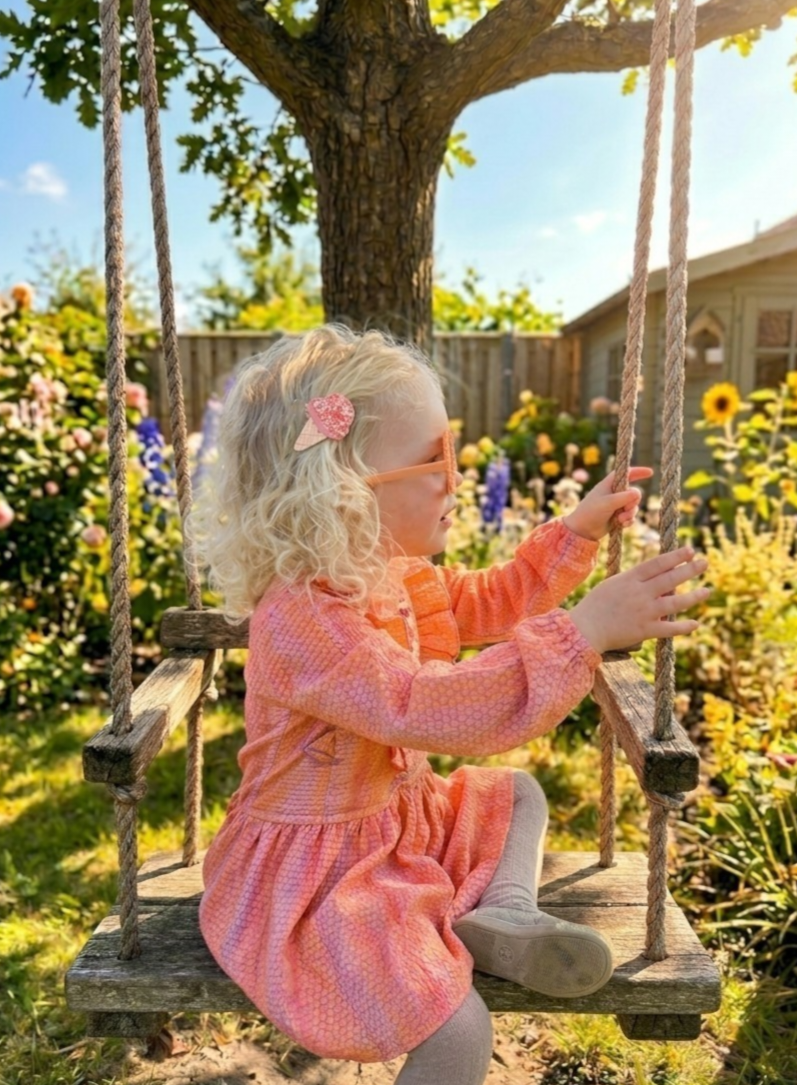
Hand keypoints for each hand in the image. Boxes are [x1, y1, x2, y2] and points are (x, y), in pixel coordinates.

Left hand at [563, 467, 653, 541]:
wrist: (582, 530)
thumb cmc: (591, 512)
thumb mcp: (607, 503)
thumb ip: (624, 497)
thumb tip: (638, 493)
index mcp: (609, 484)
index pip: (626, 473)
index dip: (638, 472)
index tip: (650, 472)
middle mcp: (614, 493)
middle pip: (634, 493)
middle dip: (633, 503)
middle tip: (625, 509)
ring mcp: (616, 505)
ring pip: (633, 506)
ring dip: (630, 513)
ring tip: (620, 519)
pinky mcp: (618, 516)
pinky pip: (630, 516)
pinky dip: (628, 520)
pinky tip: (621, 525)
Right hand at [568, 545, 709, 654]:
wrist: (585, 629)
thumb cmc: (596, 605)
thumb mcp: (613, 585)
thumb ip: (635, 581)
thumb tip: (659, 581)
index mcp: (629, 579)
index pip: (657, 564)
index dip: (675, 556)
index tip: (690, 550)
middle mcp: (639, 593)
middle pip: (670, 578)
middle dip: (690, 569)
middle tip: (705, 562)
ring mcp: (644, 612)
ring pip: (675, 603)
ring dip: (693, 596)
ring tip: (707, 590)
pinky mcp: (645, 631)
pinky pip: (669, 629)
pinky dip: (684, 627)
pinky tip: (695, 623)